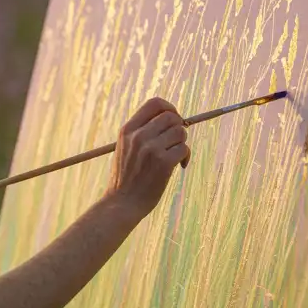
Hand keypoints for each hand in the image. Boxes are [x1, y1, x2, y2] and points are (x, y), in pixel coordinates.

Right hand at [104, 96, 189, 217]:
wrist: (122, 203)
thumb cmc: (126, 177)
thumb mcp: (125, 148)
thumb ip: (141, 132)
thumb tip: (171, 117)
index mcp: (128, 130)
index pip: (155, 104)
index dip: (169, 108)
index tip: (173, 119)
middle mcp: (138, 136)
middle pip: (172, 117)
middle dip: (179, 127)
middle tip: (175, 142)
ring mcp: (151, 149)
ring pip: (181, 132)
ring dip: (182, 143)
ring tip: (174, 156)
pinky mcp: (163, 163)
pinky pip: (184, 149)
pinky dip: (185, 157)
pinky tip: (179, 166)